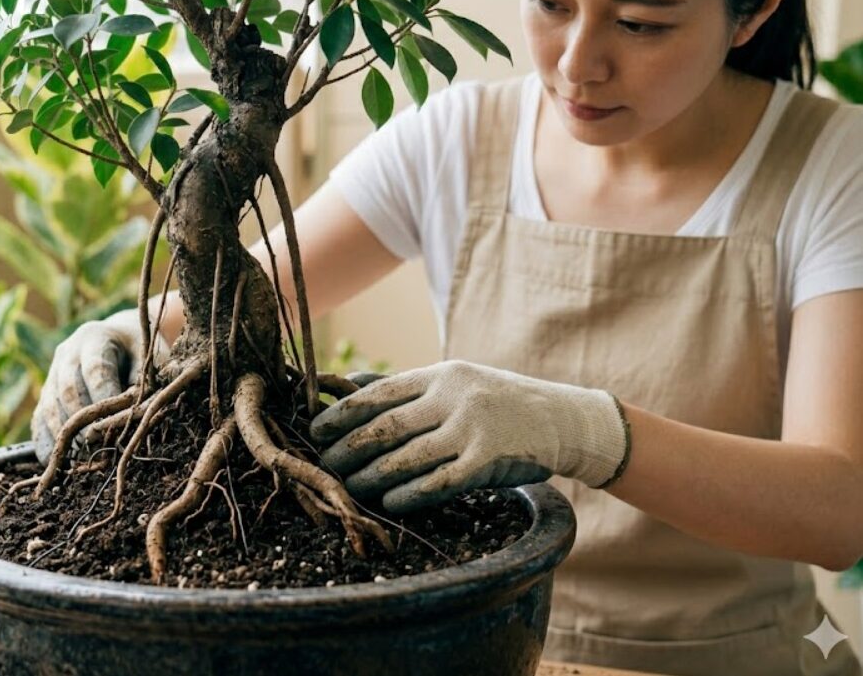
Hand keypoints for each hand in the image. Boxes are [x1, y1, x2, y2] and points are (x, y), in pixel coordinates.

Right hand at [31, 309, 169, 463]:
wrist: (119, 339)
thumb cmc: (140, 353)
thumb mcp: (149, 360)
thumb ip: (143, 385)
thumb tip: (134, 419)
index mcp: (95, 338)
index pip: (95, 371)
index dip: (104, 400)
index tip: (116, 426)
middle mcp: (67, 353)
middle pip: (68, 391)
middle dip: (83, 422)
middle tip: (99, 448)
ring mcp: (52, 373)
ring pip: (50, 407)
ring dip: (65, 436)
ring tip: (82, 460)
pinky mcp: (45, 393)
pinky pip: (39, 419)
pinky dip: (46, 442)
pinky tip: (57, 462)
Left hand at [310, 360, 628, 513]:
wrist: (562, 419)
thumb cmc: (496, 402)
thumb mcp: (454, 381)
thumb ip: (406, 388)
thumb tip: (345, 386)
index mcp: (440, 374)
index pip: (378, 392)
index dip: (341, 413)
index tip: (315, 430)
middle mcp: (453, 397)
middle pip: (386, 426)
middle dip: (348, 448)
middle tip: (324, 465)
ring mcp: (472, 428)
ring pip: (407, 457)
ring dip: (371, 476)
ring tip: (349, 488)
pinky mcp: (489, 460)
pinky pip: (439, 482)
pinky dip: (410, 494)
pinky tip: (389, 503)